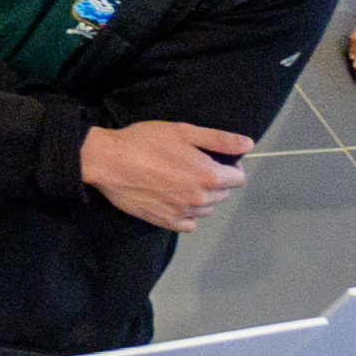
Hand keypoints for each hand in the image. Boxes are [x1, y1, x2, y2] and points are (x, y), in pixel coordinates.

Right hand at [80, 118, 254, 232]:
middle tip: (191, 166)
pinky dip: (186, 213)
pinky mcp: (165, 222)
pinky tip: (172, 198)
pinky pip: (189, 224)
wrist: (107, 161)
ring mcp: (183, 213)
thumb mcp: (183, 131)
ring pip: (206, 209)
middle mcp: (200, 199)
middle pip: (223, 194)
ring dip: (201, 197)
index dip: (230, 166)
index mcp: (209, 176)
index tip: (213, 159)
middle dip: (214, 181)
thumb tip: (248, 144)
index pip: (239, 178)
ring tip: (179, 181)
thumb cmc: (145, 141)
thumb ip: (219, 139)